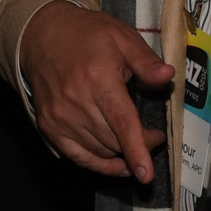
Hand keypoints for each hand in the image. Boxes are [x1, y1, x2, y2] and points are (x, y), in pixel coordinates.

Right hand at [19, 2, 172, 182]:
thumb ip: (145, 61)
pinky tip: (117, 163)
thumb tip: (167, 76)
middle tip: (154, 135)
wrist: (42, 35)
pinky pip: (79, 157)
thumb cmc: (87, 35)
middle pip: (114, 141)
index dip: (136, 150)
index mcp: (97, 79)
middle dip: (140, 144)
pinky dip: (100, 164)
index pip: (121, 123)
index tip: (146, 175)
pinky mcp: (49, 127)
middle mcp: (75, 102)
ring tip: (134, 139)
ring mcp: (59, 118)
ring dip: (122, 153)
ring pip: (100, 151)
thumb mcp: (122, 38)